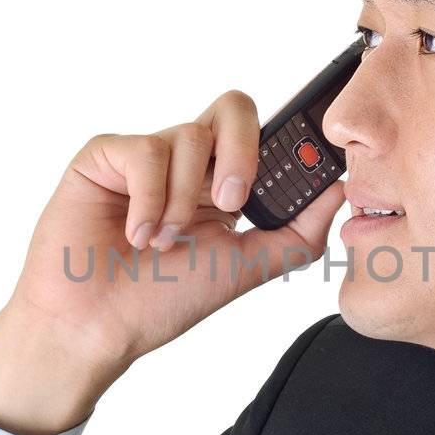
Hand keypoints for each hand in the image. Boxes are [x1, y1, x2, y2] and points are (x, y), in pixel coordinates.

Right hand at [0, 89, 345, 434]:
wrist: (95, 327)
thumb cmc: (158, 300)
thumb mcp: (242, 269)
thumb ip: (296, 234)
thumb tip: (339, 193)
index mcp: (222, 183)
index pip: (265, 135)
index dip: (288, 142)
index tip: (301, 171)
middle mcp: (187, 163)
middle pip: (234, 107)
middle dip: (244, 151)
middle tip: (233, 204)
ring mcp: (145, 157)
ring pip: (190, 135)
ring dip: (184, 200)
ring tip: (164, 243)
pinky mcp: (104, 157)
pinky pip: (144, 151)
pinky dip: (149, 199)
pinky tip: (136, 234)